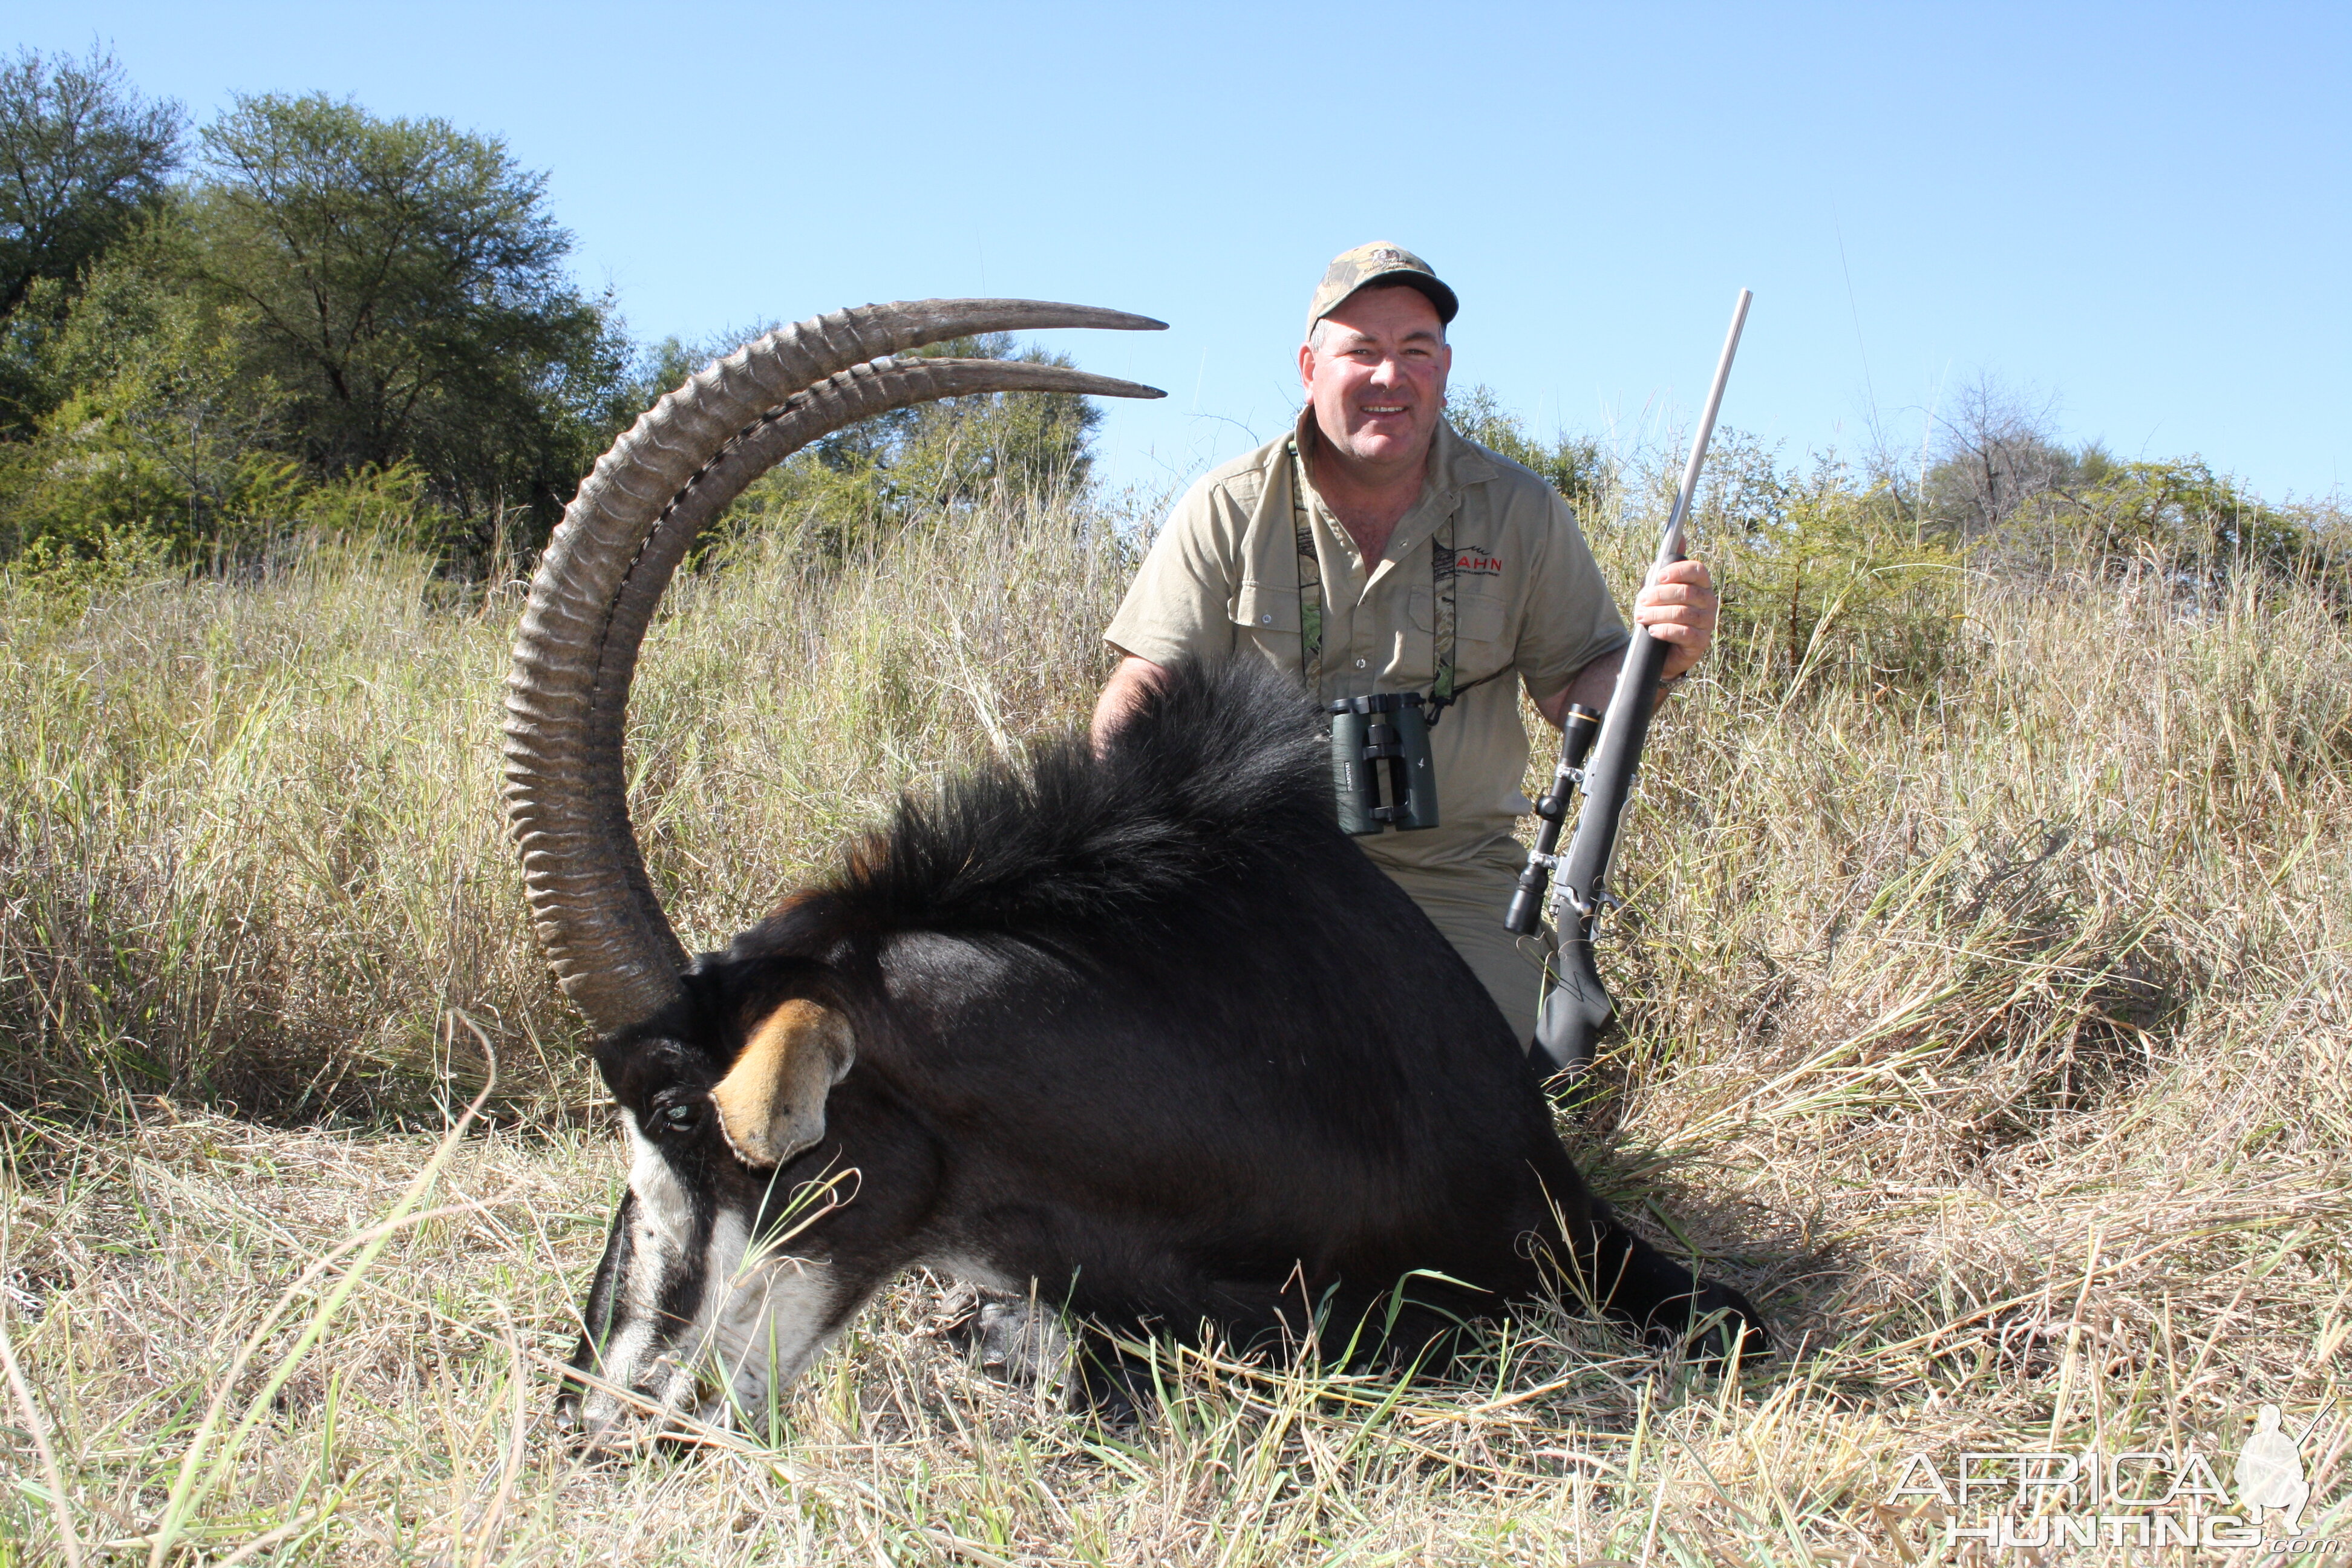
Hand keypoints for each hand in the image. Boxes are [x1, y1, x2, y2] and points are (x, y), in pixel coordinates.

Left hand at [1634, 558, 1717, 681]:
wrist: (1661, 648)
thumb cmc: (1661, 614)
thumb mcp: (1658, 590)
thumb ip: (1664, 567)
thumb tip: (1679, 537)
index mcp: (1701, 585)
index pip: (1697, 570)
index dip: (1679, 571)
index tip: (1659, 576)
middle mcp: (1708, 602)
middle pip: (1686, 592)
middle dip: (1659, 596)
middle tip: (1641, 602)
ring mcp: (1707, 622)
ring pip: (1683, 612)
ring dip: (1657, 614)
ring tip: (1640, 616)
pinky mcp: (1701, 642)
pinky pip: (1684, 633)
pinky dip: (1665, 630)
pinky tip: (1653, 630)